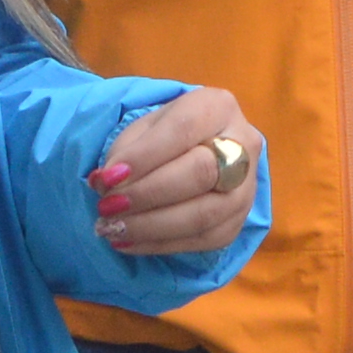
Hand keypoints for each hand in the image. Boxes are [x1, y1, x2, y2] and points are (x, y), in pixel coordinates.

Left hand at [91, 86, 264, 259]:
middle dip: (147, 193)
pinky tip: (128, 243)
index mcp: (217, 107)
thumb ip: (124, 150)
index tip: (107, 178)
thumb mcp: (142, 129)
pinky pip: (203, 240)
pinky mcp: (239, 222)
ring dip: (151, 226)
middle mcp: (243, 144)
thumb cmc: (164, 137)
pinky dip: (159, 245)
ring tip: (112, 229)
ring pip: (204, 214)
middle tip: (107, 206)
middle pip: (201, 172)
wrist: (197, 154)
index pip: (183, 129)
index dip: (144, 156)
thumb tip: (105, 182)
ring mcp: (247, 187)